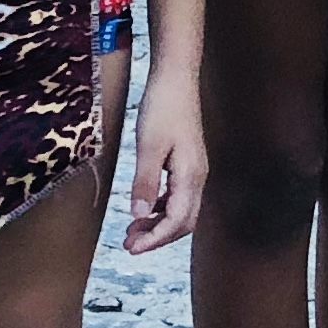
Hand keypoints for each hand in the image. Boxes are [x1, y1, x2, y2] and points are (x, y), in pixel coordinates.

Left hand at [124, 77, 204, 252]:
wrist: (176, 79)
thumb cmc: (162, 107)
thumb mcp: (148, 146)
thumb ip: (145, 182)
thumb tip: (139, 215)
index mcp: (191, 176)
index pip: (177, 221)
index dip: (155, 239)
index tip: (132, 248)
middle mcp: (197, 177)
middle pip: (183, 222)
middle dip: (158, 237)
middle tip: (130, 245)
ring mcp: (194, 170)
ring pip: (181, 211)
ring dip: (158, 225)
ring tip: (133, 231)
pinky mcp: (187, 163)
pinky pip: (177, 197)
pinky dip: (160, 209)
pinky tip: (144, 209)